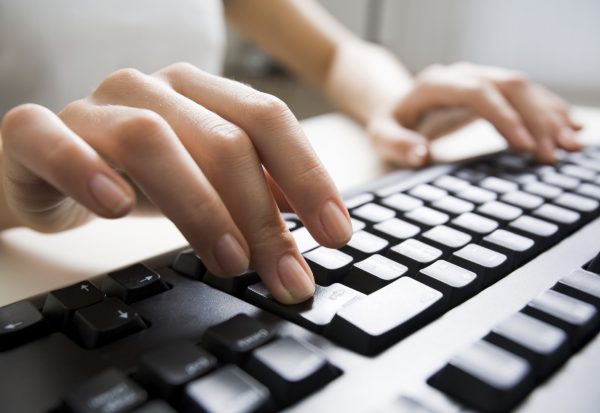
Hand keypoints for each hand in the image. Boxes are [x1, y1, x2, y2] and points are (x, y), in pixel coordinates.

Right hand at [0, 62, 352, 303]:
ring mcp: (95, 108)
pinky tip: (115, 207)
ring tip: (227, 261)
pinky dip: (85, 170)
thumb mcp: (207, 182)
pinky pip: (55, 139)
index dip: (308, 175)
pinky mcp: (36, 131)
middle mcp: (152, 89)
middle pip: (221, 139)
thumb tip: (312, 215)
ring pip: (151, 139)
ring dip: (198, 206)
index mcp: (201, 94)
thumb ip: (257, 189)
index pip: (268, 120)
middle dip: (261, 215)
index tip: (337, 234)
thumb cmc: (138, 174)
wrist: (50, 167)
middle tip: (283, 273)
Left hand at [366, 62, 581, 166]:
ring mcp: (479, 79)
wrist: (397, 105)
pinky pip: (526, 95)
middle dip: (536, 119)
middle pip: (508, 87)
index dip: (504, 117)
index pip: (477, 93)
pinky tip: (569, 127)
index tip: (524, 146)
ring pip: (524, 88)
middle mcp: (462, 75)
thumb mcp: (382, 137)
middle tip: (556, 153)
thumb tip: (421, 154)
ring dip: (549, 115)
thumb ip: (397, 145)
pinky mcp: (492, 89)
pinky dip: (549, 111)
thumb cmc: (390, 124)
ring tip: (571, 145)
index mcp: (436, 84)